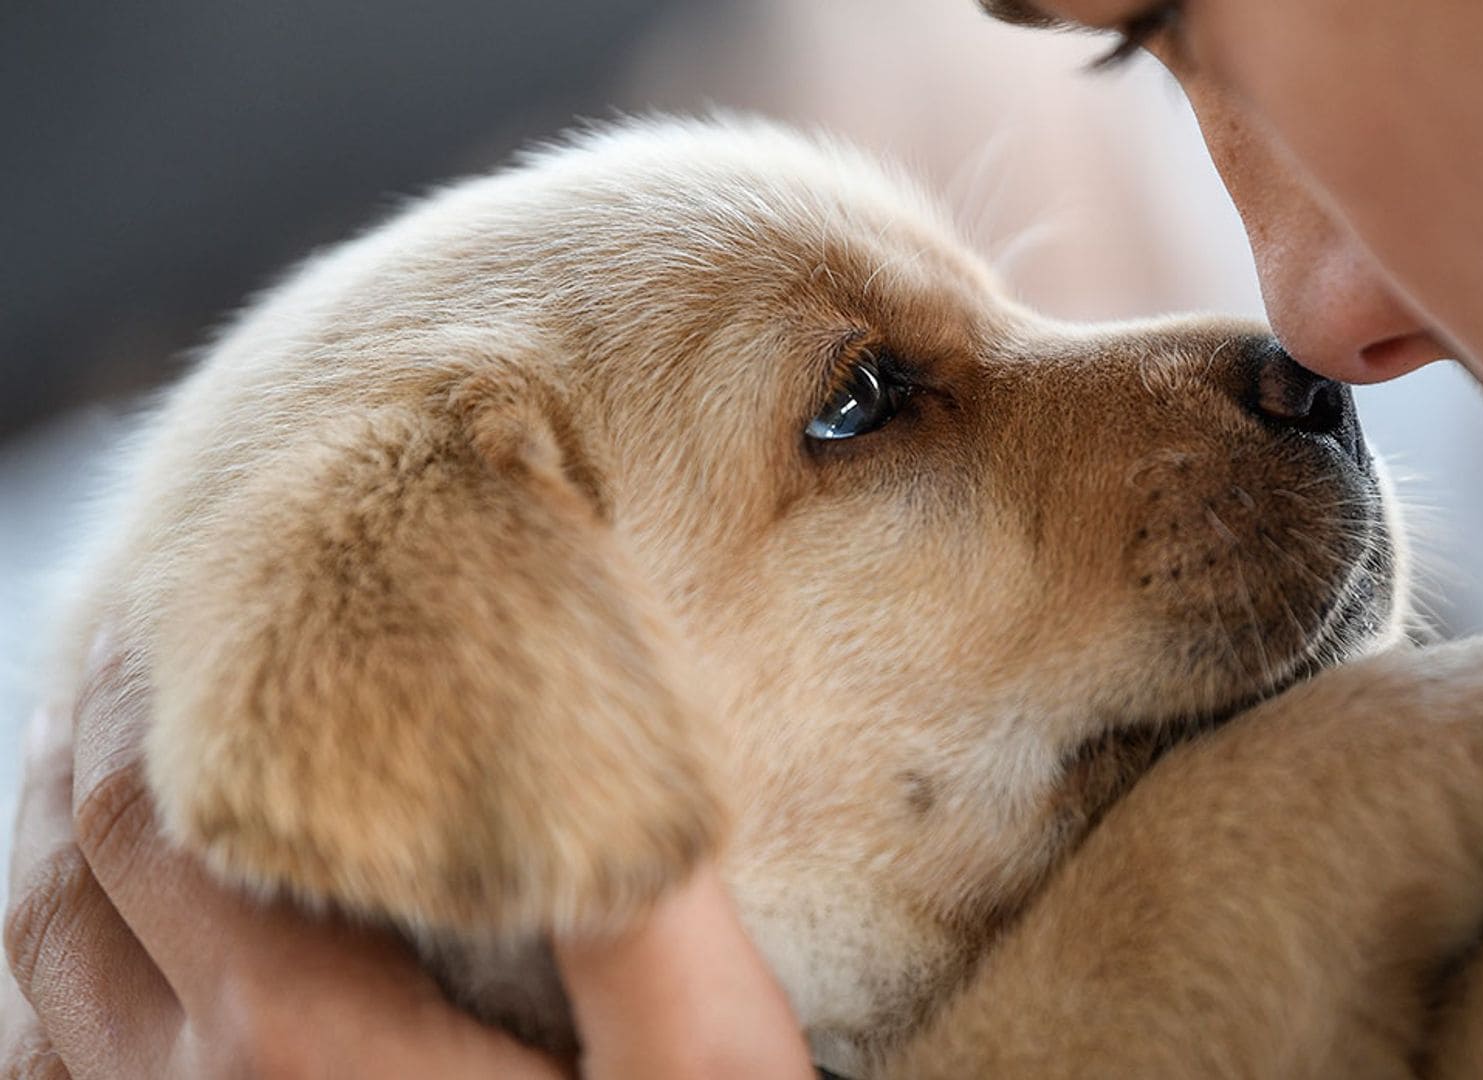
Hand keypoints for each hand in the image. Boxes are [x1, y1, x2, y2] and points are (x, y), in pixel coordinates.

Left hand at [4, 641, 811, 1077]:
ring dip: (50, 871)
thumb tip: (597, 735)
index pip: (158, 824)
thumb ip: (647, 904)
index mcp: (305, 1049)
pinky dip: (55, 1004)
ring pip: (41, 1000)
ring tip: (95, 786)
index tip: (186, 605)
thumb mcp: (708, 1077)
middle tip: (128, 660)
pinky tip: (109, 978)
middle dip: (78, 757)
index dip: (148, 698)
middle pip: (68, 897)